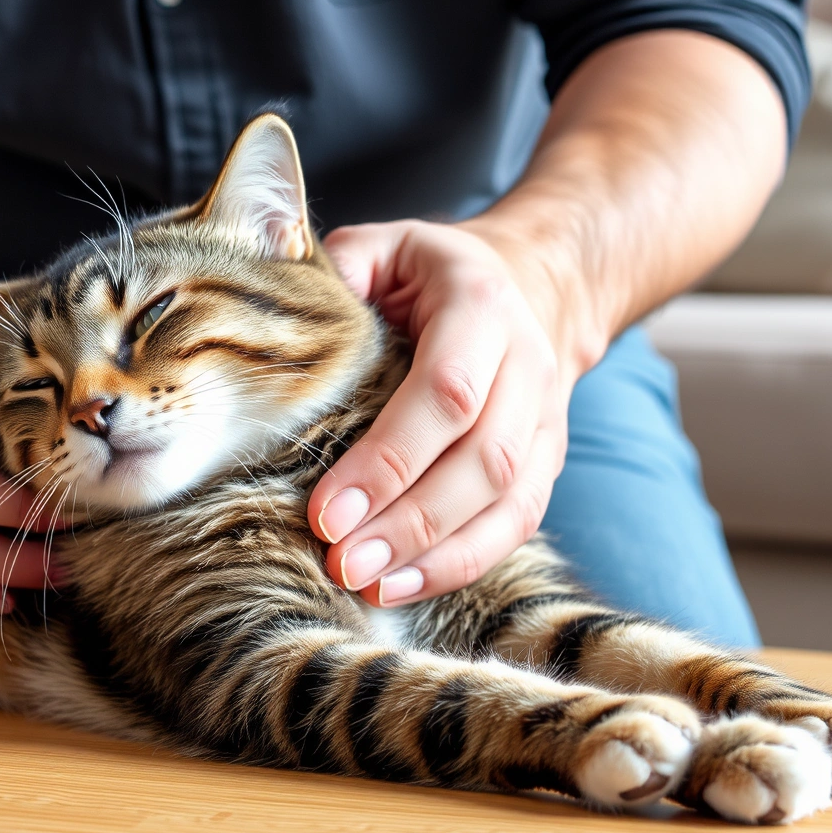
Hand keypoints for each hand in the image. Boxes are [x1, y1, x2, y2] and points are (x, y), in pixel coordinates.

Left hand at [310, 220, 582, 606]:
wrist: (533, 285)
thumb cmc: (431, 273)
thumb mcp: (385, 246)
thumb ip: (338, 269)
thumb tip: (283, 311)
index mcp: (481, 305)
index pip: (445, 392)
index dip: (390, 457)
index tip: (328, 508)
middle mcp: (526, 364)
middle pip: (483, 459)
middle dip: (409, 520)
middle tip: (341, 561)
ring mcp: (546, 420)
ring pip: (509, 502)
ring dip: (437, 554)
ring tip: (367, 584)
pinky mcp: (549, 463)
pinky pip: (517, 525)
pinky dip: (462, 564)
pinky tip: (403, 587)